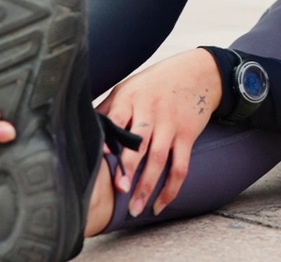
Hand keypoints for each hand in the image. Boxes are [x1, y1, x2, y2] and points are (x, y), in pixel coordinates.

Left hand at [95, 48, 222, 216]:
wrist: (198, 71)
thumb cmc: (156, 82)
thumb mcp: (129, 87)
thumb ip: (109, 109)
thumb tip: (82, 128)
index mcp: (131, 99)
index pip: (116, 119)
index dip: (108, 138)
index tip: (101, 158)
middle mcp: (151, 111)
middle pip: (139, 144)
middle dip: (129, 169)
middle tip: (120, 192)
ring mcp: (171, 124)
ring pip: (159, 159)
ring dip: (147, 186)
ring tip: (136, 209)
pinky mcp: (187, 135)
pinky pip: (181, 166)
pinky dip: (172, 188)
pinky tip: (161, 203)